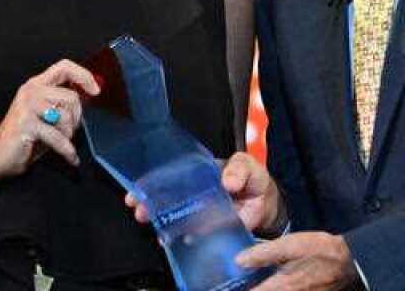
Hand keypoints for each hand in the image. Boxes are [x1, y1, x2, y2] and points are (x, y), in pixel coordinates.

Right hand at [0, 59, 99, 177]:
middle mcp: (31, 91)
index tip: (95, 91)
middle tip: (69, 132)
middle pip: (71, 97)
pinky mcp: (27, 124)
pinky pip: (58, 137)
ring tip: (62, 142)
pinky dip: (67, 150)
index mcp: (36, 85)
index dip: (83, 75)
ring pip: (66, 117)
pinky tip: (70, 158)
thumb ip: (62, 102)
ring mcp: (27, 106)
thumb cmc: (25, 136)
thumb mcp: (46, 114)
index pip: (64, 67)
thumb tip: (90, 95)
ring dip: (69, 135)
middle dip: (77, 119)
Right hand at [124, 152, 283, 232]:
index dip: (154, 180)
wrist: (265, 202)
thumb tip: (227, 182)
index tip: (140, 188)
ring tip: (148, 223)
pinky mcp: (207, 228)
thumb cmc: (252, 178)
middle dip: (149, 203)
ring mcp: (199, 211)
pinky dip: (178, 237)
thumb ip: (238, 170)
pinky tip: (167, 239)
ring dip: (159, 220)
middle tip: (139, 209)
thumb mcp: (247, 166)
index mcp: (199, 173)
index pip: (172, 174)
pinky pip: (188, 233)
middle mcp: (194, 192)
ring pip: (174, 215)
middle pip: (166, 196)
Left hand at [236, 232, 357, 290]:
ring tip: (249, 282)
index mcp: (281, 287)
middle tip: (235, 284)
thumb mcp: (291, 246)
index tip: (225, 287)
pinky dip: (273, 288)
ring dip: (262, 288)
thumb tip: (238, 261)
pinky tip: (270, 282)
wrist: (349, 262)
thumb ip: (263, 254)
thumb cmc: (320, 251)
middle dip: (250, 289)